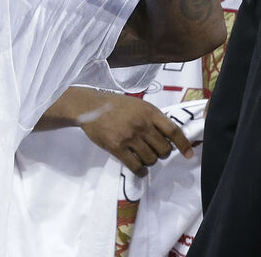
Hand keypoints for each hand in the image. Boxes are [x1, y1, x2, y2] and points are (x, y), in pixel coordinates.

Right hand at [78, 92, 193, 176]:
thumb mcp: (138, 106)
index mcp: (149, 112)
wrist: (88, 107)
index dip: (183, 144)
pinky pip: (135, 166)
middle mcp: (141, 125)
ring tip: (144, 158)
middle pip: (163, 149)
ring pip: (151, 159)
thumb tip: (169, 138)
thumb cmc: (115, 105)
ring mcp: (128, 137)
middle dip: (162, 154)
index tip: (188, 154)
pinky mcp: (116, 147)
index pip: (173, 131)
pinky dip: (141, 171)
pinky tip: (140, 169)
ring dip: (150, 161)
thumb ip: (153, 119)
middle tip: (155, 151)